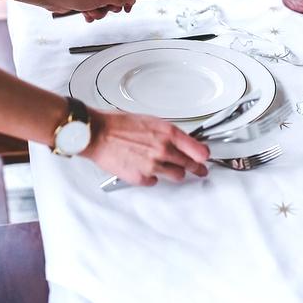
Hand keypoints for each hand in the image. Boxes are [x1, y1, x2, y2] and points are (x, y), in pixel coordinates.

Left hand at [51, 0, 135, 22]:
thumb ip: (119, 0)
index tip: (128, 7)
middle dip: (110, 7)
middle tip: (105, 8)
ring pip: (104, 6)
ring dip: (99, 12)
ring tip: (90, 11)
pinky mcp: (84, 0)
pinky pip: (94, 9)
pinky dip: (91, 13)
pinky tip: (85, 13)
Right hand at [81, 110, 209, 185]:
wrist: (97, 133)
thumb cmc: (118, 124)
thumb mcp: (149, 121)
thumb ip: (166, 133)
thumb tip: (178, 141)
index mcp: (168, 133)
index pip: (198, 149)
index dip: (203, 155)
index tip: (205, 157)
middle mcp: (163, 150)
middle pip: (190, 165)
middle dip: (196, 168)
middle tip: (200, 171)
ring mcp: (153, 165)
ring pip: (176, 176)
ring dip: (175, 173)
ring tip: (171, 170)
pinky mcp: (141, 177)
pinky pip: (155, 181)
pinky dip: (153, 177)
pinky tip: (146, 169)